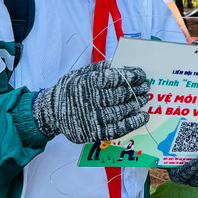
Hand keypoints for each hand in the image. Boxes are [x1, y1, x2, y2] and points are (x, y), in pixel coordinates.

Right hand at [32, 61, 149, 143]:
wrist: (51, 112)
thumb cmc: (69, 90)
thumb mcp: (81, 73)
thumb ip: (100, 69)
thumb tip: (119, 64)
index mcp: (89, 83)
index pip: (117, 77)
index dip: (132, 75)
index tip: (141, 74)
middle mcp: (92, 100)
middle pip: (122, 94)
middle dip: (137, 89)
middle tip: (146, 86)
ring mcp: (94, 118)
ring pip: (122, 110)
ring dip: (137, 103)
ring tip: (145, 97)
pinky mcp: (95, 132)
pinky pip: (119, 128)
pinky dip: (134, 122)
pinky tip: (143, 116)